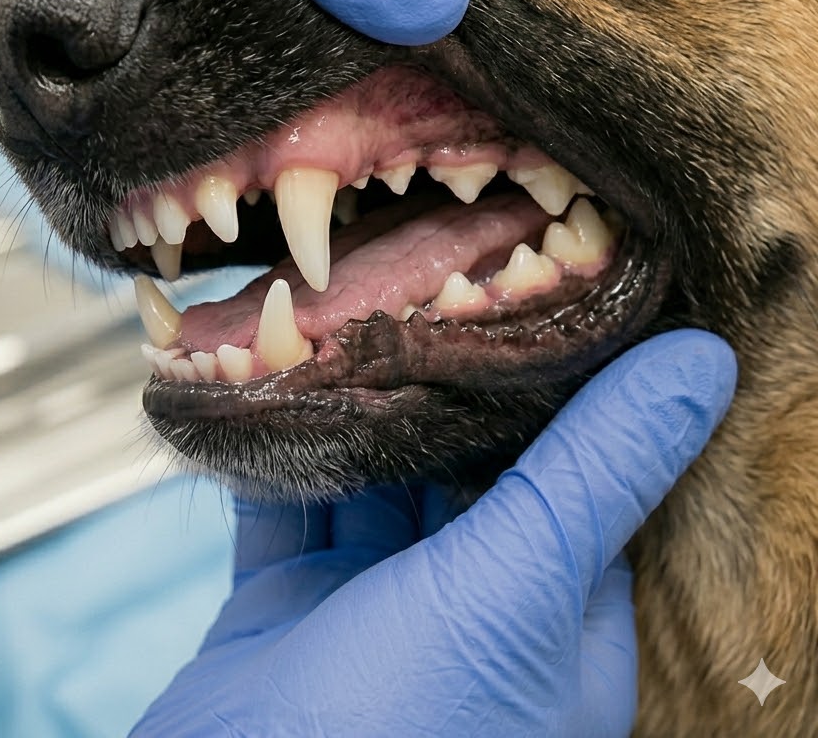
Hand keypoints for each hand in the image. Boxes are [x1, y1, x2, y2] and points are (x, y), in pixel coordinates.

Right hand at [132, 330, 735, 736]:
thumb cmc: (398, 734)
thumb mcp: (514, 592)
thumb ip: (596, 475)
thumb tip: (701, 362)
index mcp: (550, 619)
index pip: (575, 476)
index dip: (560, 386)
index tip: (540, 290)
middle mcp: (463, 609)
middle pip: (463, 470)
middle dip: (443, 388)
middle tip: (427, 281)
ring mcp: (367, 606)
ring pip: (370, 478)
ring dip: (356, 411)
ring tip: (346, 317)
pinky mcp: (282, 608)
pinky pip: (285, 506)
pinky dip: (278, 452)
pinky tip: (273, 387)